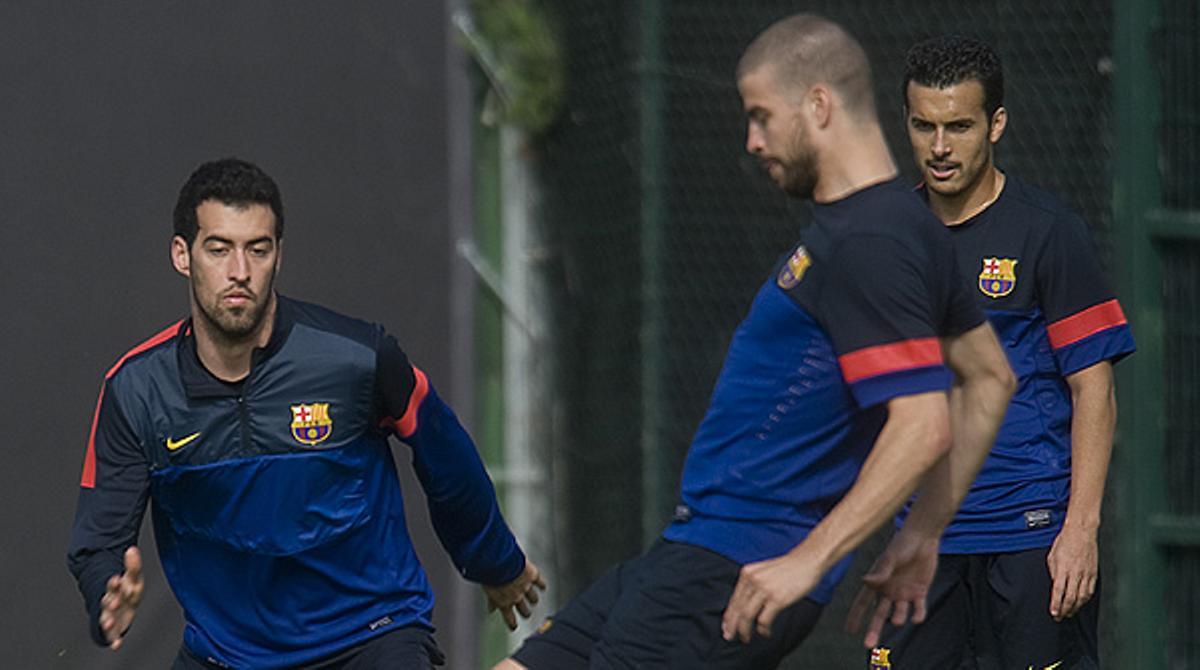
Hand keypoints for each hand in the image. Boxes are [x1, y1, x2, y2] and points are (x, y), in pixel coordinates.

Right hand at [100, 547, 143, 650]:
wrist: (117, 606)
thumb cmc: (126, 591)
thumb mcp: (132, 578)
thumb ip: (133, 566)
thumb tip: (132, 550)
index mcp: (116, 589)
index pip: (114, 584)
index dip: (114, 582)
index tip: (116, 579)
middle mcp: (111, 602)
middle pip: (109, 601)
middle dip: (110, 602)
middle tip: (113, 602)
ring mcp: (111, 615)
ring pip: (107, 618)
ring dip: (107, 620)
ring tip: (108, 623)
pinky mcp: (114, 629)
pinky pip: (112, 635)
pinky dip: (114, 640)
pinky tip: (117, 645)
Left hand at [482, 559, 545, 629]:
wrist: (499, 562)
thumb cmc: (490, 575)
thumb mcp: (488, 591)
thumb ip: (491, 601)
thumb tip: (491, 610)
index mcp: (504, 603)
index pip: (510, 618)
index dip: (512, 624)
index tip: (514, 627)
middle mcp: (516, 597)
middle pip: (525, 610)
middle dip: (525, 612)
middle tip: (526, 614)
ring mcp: (526, 587)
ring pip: (533, 598)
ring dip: (533, 599)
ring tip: (534, 600)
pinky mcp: (532, 576)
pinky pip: (540, 583)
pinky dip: (542, 585)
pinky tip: (543, 586)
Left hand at [721, 551, 821, 642]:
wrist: (807, 560)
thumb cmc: (788, 568)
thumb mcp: (763, 571)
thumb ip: (752, 584)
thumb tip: (744, 606)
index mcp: (747, 573)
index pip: (734, 599)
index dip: (728, 616)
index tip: (726, 627)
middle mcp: (753, 580)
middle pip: (737, 608)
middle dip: (732, 626)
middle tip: (730, 637)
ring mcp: (764, 589)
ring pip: (747, 615)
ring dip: (745, 630)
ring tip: (746, 638)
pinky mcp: (777, 598)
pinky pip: (764, 619)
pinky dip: (763, 629)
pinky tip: (765, 632)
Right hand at [846, 531, 937, 648]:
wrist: (922, 538)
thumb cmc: (901, 545)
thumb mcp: (889, 558)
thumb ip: (880, 573)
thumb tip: (865, 582)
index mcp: (877, 582)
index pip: (863, 602)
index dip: (856, 616)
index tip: (849, 630)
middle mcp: (889, 590)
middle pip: (879, 614)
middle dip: (873, 630)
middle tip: (868, 645)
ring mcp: (904, 592)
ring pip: (899, 614)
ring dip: (898, 619)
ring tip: (898, 619)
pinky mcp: (919, 591)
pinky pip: (919, 609)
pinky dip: (918, 615)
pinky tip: (917, 617)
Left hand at [1047, 524, 1097, 620]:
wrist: (1081, 532)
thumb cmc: (1065, 541)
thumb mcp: (1052, 556)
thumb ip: (1053, 572)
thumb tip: (1055, 584)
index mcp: (1063, 568)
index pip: (1058, 591)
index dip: (1056, 604)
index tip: (1054, 613)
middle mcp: (1076, 573)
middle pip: (1071, 597)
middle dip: (1065, 610)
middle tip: (1060, 617)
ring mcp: (1086, 574)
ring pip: (1082, 597)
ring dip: (1075, 607)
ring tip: (1070, 613)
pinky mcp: (1094, 573)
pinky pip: (1090, 590)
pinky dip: (1085, 599)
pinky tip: (1081, 603)